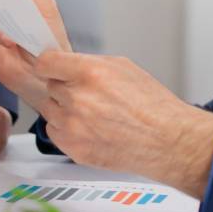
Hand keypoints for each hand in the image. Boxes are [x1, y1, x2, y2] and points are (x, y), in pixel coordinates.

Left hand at [34, 50, 212, 197]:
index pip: (45, 63)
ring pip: (50, 110)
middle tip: (88, 94)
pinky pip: (55, 132)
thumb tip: (66, 64)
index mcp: (90, 73)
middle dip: (65, 87)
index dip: (50, 65)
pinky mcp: (74, 148)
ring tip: (92, 113)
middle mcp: (78, 99)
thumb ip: (89, 63)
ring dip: (65, 109)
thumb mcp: (123, 67)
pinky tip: (90, 128)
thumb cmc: (152, 105)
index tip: (52, 68)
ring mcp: (74, 126)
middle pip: (50, 86)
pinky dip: (67, 130)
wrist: (167, 141)